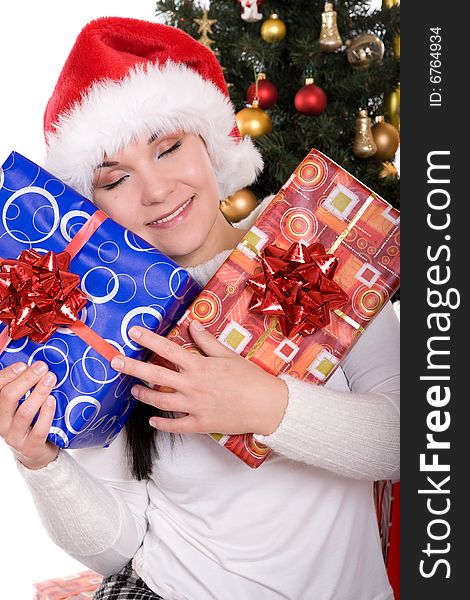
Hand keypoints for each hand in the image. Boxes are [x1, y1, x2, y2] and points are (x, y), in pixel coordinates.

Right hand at [0, 361, 58, 469]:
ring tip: (50, 379)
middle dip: (26, 379)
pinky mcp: (31, 447)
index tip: (23, 364)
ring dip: (38, 393)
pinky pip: (39, 429)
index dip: (8, 375)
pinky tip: (52, 400)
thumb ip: (23, 388)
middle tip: (42, 367)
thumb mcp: (20, 405)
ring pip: (24, 412)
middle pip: (8, 398)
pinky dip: (46, 413)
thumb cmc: (30, 423)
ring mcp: (16, 436)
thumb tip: (34, 365)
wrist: (35, 453)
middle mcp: (2, 423)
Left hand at [111, 321, 287, 435]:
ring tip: (134, 390)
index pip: (168, 349)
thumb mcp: (229, 355)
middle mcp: (192, 385)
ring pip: (160, 401)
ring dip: (144, 395)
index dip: (149, 339)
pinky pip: (175, 425)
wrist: (267, 406)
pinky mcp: (200, 423)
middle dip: (133, 367)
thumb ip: (208, 341)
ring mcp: (194, 406)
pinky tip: (152, 420)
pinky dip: (162, 423)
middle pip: (156, 375)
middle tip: (115, 361)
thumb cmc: (250, 379)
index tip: (133, 332)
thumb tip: (193, 325)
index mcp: (200, 366)